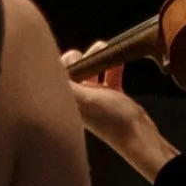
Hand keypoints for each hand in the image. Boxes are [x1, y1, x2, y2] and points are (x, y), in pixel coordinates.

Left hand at [64, 60, 176, 185]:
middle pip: (75, 71)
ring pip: (92, 71)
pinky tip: (120, 60)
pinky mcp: (111, 98)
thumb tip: (47, 72)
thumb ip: (67, 85)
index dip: (65, 62)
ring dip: (99, 58)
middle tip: (95, 52)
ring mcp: (95, 99)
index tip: (77, 56)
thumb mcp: (85, 99)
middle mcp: (79, 100)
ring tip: (107, 50)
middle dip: (84, 57)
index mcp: (69, 102)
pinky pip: (109, 76)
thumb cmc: (112, 121)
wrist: (139, 136)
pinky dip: (114, 66)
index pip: (58, 76)